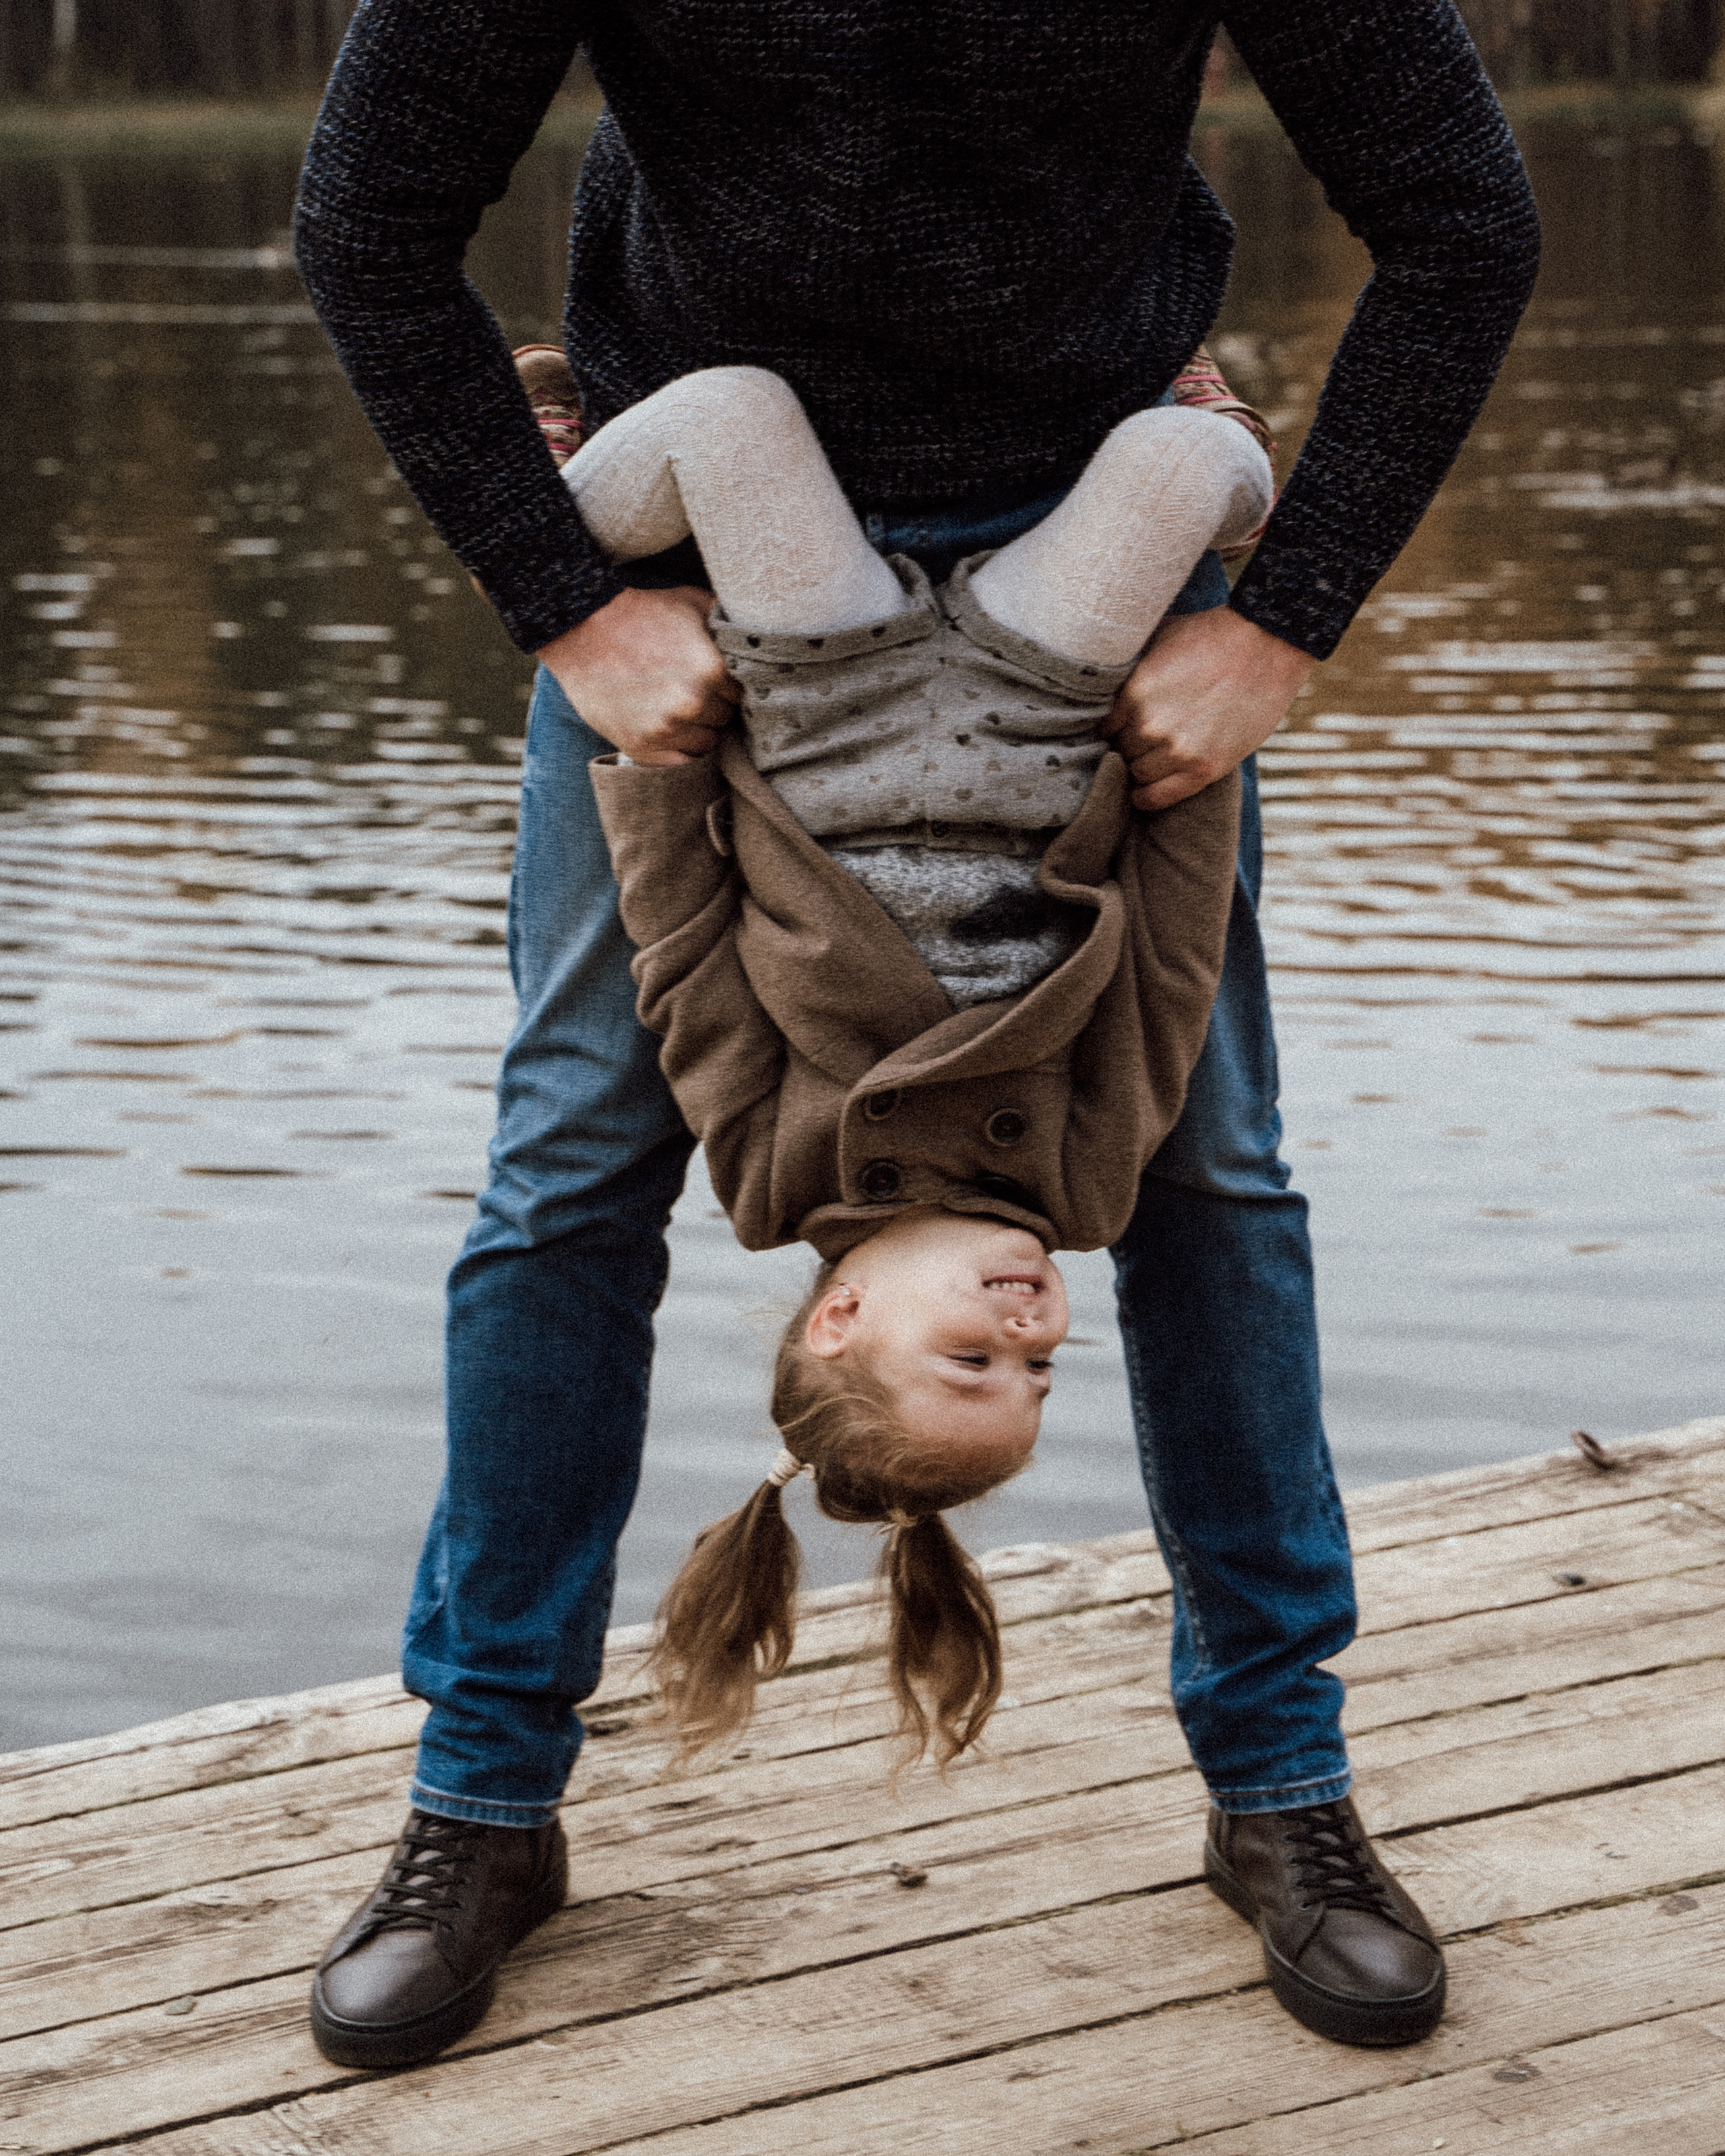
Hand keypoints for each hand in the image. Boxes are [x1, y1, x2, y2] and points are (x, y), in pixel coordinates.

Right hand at [536, 585, 740, 764]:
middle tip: (693, 690)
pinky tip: (669, 728)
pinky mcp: (641, 747)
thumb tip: (755, 633)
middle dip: (715, 706)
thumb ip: (727, 621)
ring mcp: (666, 729)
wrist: (580, 628)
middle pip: (726, 719)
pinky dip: (678, 750)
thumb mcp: (691, 602)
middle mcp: (692, 704)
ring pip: (706, 744)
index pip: (744, 693)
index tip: (716, 678)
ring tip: (677, 707)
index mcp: (712, 669)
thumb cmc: (640, 612)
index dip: (730, 685)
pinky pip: (679, 763)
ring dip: (698, 730)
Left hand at [1104, 605, 1316, 811]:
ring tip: (1155, 754)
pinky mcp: (1204, 768)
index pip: (1102, 727)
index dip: (1112, 727)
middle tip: (1145, 737)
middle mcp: (1150, 725)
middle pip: (1119, 751)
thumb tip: (1102, 684)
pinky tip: (1143, 792)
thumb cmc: (1212, 636)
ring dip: (1142, 767)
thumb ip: (1129, 667)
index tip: (1121, 727)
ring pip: (1137, 774)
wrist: (1267, 644)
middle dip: (1128, 745)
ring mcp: (1177, 750)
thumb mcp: (1159, 639)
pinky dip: (1146, 797)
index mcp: (1134, 693)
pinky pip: (1157, 797)